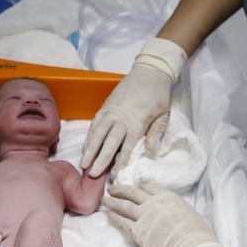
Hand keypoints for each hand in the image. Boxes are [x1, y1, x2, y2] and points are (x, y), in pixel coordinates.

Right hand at [79, 38, 187, 177]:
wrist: (150, 71)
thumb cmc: (158, 95)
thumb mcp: (164, 114)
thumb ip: (156, 132)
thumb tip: (151, 150)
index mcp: (137, 122)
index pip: (127, 146)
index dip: (120, 161)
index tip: (114, 174)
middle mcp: (121, 118)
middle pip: (108, 141)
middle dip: (99, 158)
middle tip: (91, 173)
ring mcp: (111, 111)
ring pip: (97, 132)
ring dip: (89, 149)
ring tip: (83, 163)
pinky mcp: (105, 106)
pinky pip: (95, 123)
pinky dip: (89, 135)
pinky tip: (85, 146)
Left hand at [102, 182, 235, 246]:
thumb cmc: (199, 233)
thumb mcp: (193, 213)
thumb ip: (181, 210)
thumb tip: (180, 214)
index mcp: (168, 197)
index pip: (149, 187)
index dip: (140, 187)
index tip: (135, 187)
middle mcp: (154, 203)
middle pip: (133, 192)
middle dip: (121, 189)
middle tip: (112, 188)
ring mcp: (144, 216)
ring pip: (124, 205)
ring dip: (112, 201)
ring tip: (104, 199)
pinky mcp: (138, 231)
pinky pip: (122, 222)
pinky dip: (113, 218)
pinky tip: (108, 216)